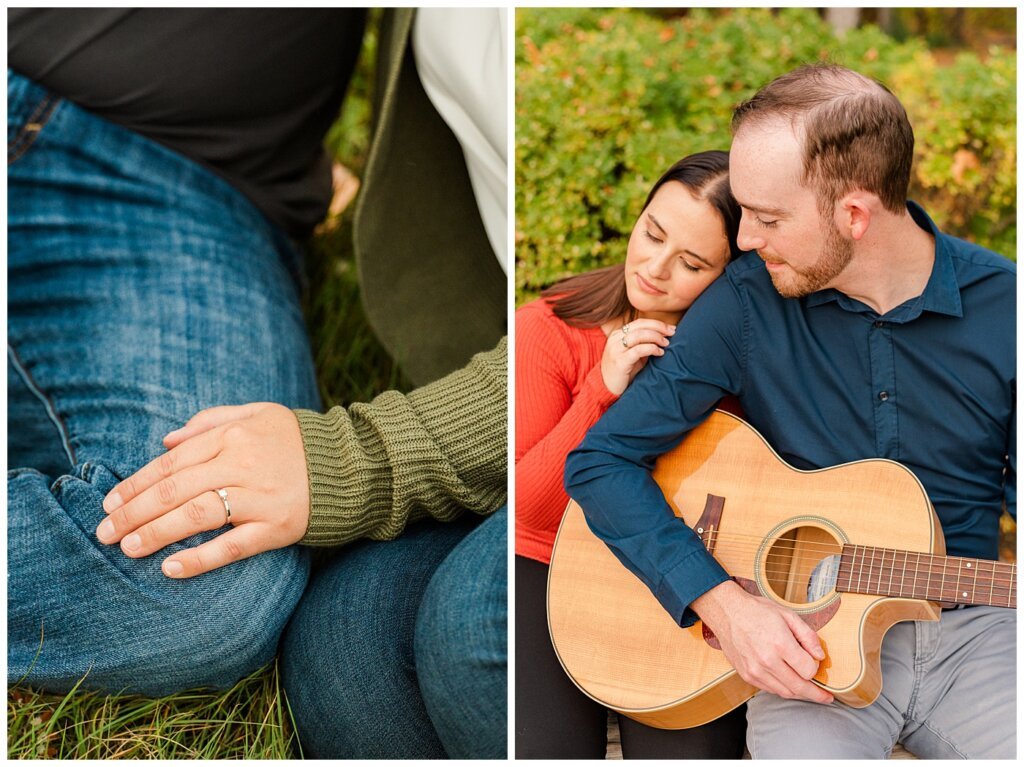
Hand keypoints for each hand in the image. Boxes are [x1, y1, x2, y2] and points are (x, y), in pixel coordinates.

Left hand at [95, 403, 309, 577]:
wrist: (351, 464)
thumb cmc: (297, 439)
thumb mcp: (256, 414)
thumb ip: (209, 421)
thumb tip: (166, 440)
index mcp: (233, 436)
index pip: (171, 462)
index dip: (135, 484)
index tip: (110, 503)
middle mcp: (242, 465)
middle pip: (176, 489)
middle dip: (134, 512)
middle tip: (105, 532)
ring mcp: (260, 498)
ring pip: (197, 515)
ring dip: (156, 533)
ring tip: (128, 548)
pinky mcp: (278, 527)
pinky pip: (232, 546)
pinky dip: (200, 558)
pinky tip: (171, 568)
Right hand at [601, 319, 674, 396]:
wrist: (607, 388)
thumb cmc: (624, 371)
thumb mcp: (634, 354)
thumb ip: (644, 343)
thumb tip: (665, 336)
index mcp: (618, 334)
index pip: (640, 323)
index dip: (657, 323)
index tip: (671, 328)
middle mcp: (615, 339)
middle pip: (640, 326)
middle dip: (659, 327)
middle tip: (672, 332)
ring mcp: (616, 350)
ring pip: (639, 335)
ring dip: (656, 337)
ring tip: (666, 343)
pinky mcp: (619, 361)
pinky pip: (638, 350)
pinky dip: (651, 349)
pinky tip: (659, 353)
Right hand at [692, 580, 833, 703]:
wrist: (727, 613)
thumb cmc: (757, 611)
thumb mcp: (788, 615)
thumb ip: (808, 636)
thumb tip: (820, 656)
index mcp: (780, 644)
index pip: (808, 671)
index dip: (816, 668)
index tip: (815, 663)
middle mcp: (767, 661)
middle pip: (799, 688)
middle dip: (816, 694)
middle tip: (826, 697)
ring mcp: (755, 671)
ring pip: (785, 692)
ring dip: (799, 694)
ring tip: (809, 691)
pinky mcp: (747, 675)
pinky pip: (770, 690)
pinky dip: (783, 689)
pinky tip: (788, 683)